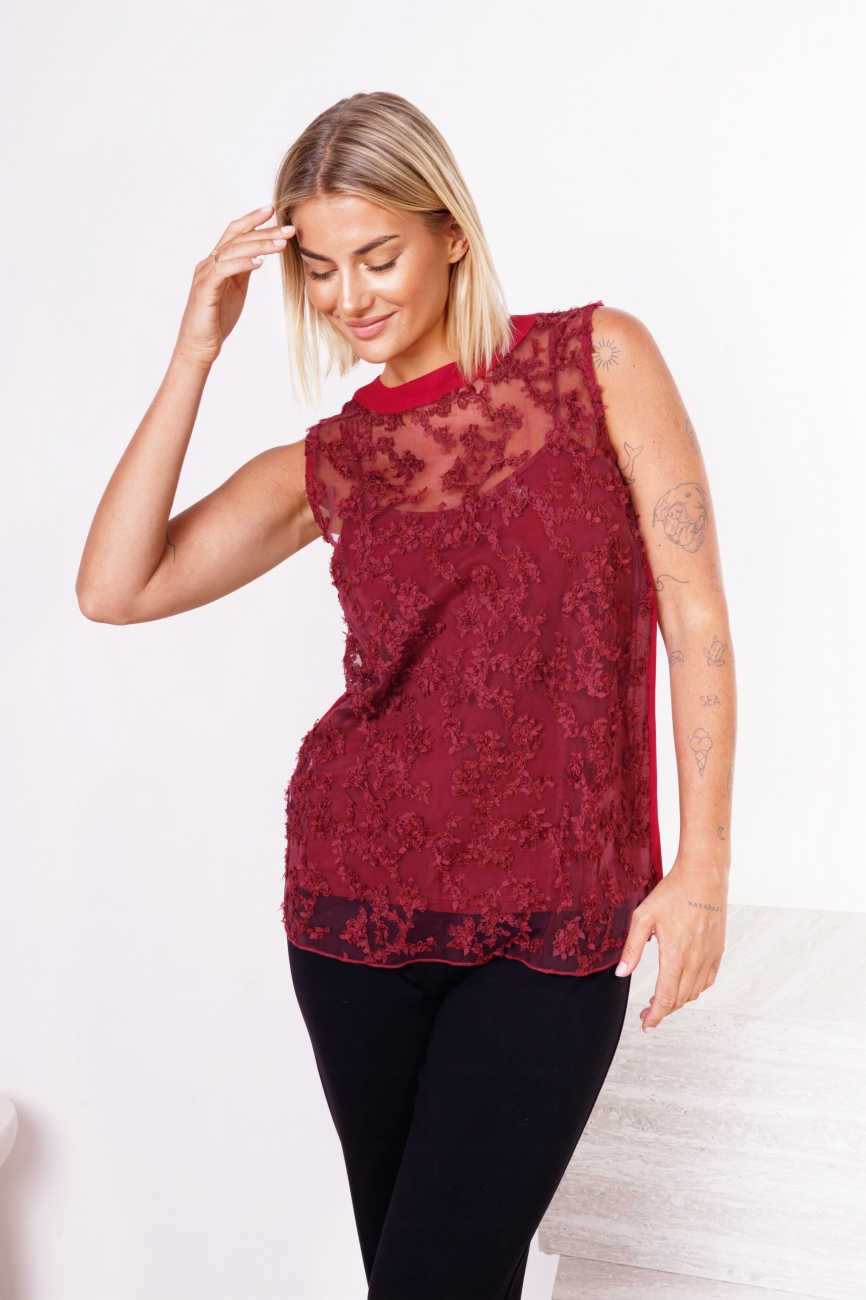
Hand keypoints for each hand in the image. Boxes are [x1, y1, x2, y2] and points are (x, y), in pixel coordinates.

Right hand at [174, 205, 295, 367]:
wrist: (198, 346)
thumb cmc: (216, 320)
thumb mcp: (236, 290)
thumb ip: (243, 270)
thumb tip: (259, 255)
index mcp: (217, 262)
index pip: (235, 233)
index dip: (252, 220)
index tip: (272, 211)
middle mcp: (209, 264)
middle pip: (237, 238)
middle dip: (264, 231)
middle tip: (288, 228)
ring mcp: (205, 275)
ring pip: (233, 251)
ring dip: (259, 245)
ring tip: (281, 244)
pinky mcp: (205, 290)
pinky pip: (224, 270)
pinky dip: (243, 263)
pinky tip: (260, 262)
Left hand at [615, 862, 726, 1030]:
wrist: (704, 876)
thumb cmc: (673, 893)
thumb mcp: (643, 917)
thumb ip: (632, 948)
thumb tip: (622, 973)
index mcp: (675, 956)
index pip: (664, 998)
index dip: (654, 1016)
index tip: (646, 1024)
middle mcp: (695, 962)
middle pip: (679, 1000)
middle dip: (662, 1012)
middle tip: (647, 1014)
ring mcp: (709, 957)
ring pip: (694, 993)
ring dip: (677, 1002)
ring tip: (661, 1000)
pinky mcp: (718, 951)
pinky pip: (708, 980)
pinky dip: (695, 990)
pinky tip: (685, 986)